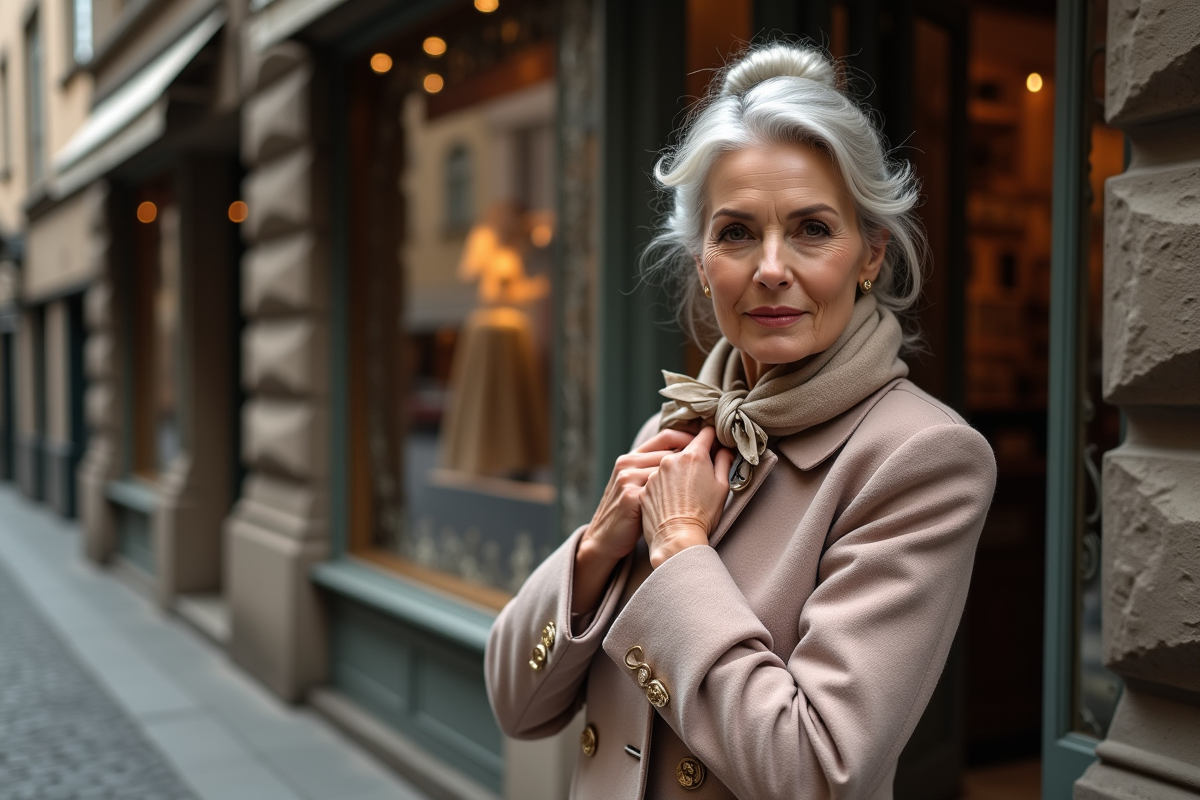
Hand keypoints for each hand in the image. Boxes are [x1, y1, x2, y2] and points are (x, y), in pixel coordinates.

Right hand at [573, 428, 696, 612]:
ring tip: (713, 478)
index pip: (666, 436)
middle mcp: (628, 463)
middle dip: (697, 453)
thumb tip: (688, 458)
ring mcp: (628, 479)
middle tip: (720, 457)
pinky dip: (682, 491)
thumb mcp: (636, 486)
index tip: (711, 443)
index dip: (691, 438)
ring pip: (670, 469)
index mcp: (631, 457)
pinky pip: (662, 489)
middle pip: (671, 449)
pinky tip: (695, 497)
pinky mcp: (632, 497)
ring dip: (693, 472)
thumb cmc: (628, 515)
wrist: (605, 540)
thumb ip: (655, 471)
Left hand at [641, 426, 733, 567]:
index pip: (705, 434)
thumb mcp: (722, 487)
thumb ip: (724, 462)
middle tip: (701, 476)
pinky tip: (671, 501)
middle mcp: (671, 459)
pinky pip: (657, 480)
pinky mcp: (644, 487)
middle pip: (685, 449)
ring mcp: (655, 473)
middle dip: (694, 458)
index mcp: (693, 455)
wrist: (677, 539)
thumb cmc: (704, 515)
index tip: (715, 444)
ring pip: (669, 465)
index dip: (712, 438)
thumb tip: (724, 448)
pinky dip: (664, 486)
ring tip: (685, 494)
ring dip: (677, 472)